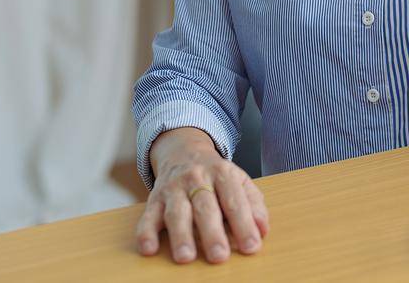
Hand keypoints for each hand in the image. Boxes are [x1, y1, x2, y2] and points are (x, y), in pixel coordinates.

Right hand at [136, 127, 268, 263]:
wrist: (183, 150)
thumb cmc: (216, 175)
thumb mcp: (239, 181)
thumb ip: (253, 204)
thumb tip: (262, 230)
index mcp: (223, 174)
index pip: (234, 200)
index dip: (244, 224)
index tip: (251, 246)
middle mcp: (197, 179)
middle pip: (205, 207)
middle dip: (212, 233)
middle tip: (219, 256)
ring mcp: (174, 188)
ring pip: (176, 212)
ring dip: (181, 235)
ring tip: (186, 257)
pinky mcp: (154, 198)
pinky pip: (147, 215)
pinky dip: (145, 232)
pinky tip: (148, 249)